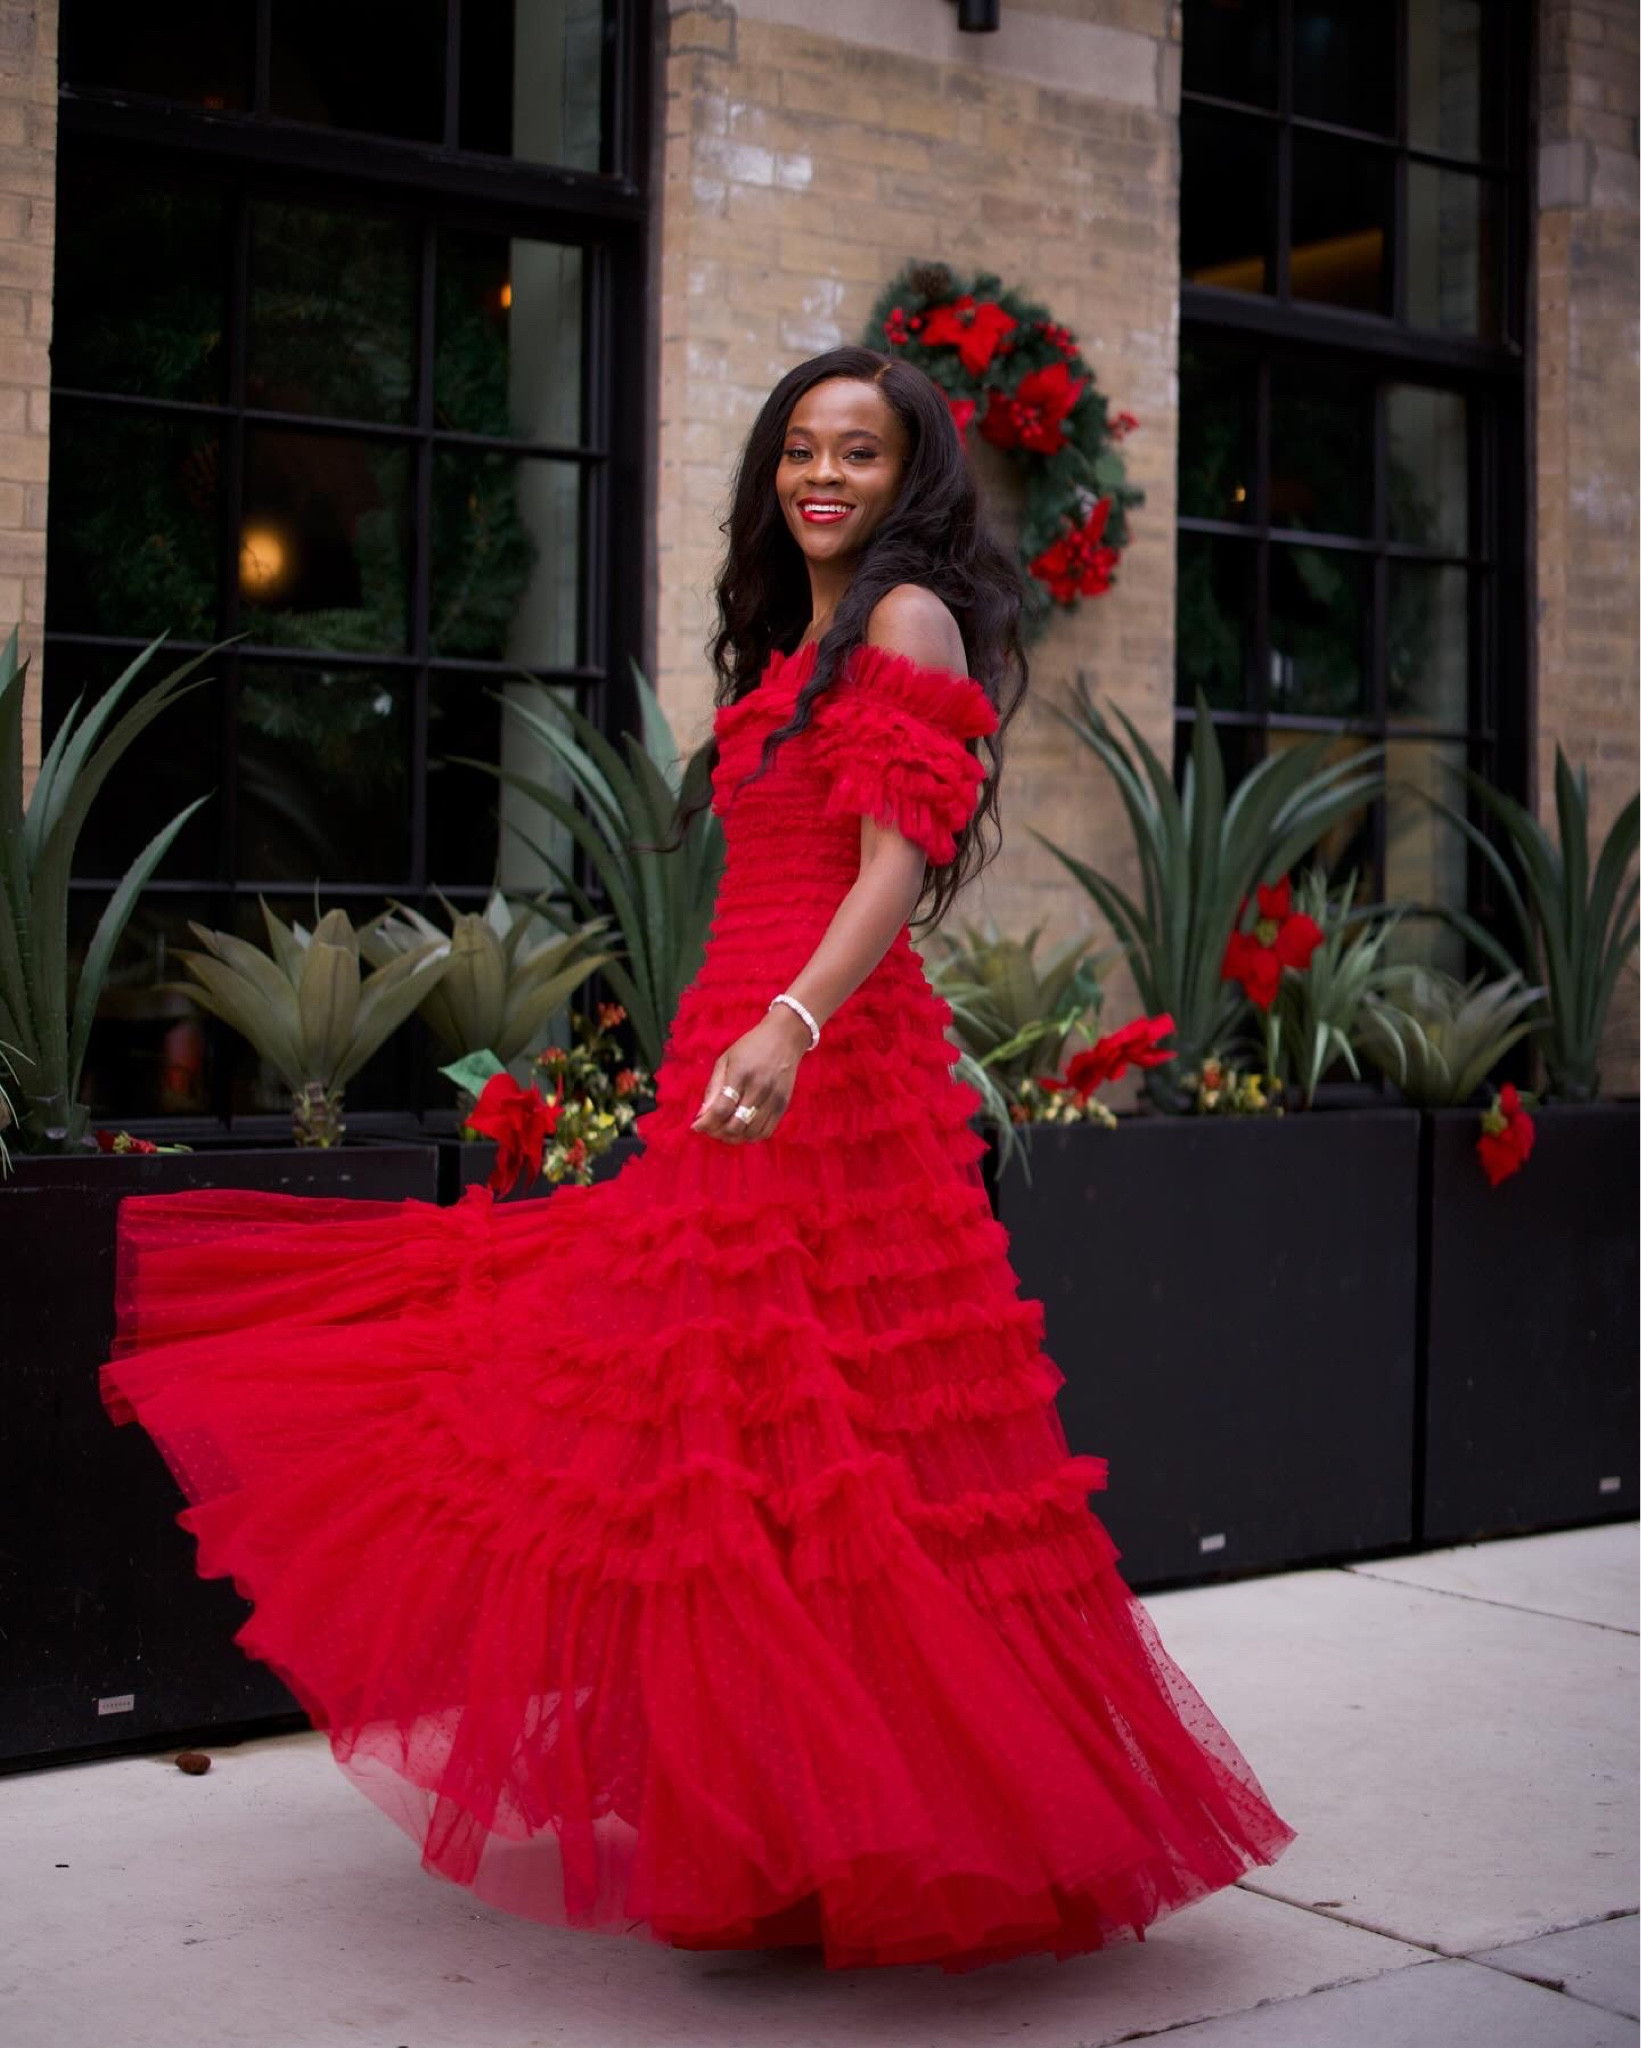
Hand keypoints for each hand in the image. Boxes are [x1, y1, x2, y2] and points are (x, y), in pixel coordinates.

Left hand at [691, 1008, 811, 1142]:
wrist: (784, 1038)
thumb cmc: (751, 1046)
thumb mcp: (726, 1059)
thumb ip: (714, 1087)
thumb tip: (702, 1114)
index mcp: (741, 1074)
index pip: (722, 1108)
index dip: (707, 1123)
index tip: (696, 1127)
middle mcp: (759, 1088)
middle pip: (736, 1124)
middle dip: (718, 1133)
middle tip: (710, 1129)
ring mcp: (773, 1099)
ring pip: (751, 1132)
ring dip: (734, 1138)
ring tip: (724, 1132)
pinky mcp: (783, 1105)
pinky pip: (766, 1131)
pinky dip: (751, 1137)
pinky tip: (742, 1131)